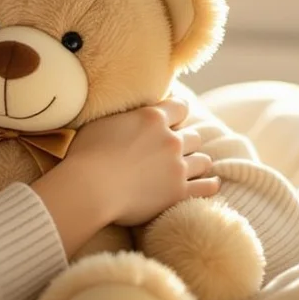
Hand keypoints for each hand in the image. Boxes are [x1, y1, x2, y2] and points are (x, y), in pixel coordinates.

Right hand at [71, 100, 218, 226]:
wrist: (90, 188)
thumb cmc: (87, 154)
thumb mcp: (102, 122)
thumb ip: (124, 116)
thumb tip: (130, 114)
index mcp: (153, 118)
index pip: (180, 106)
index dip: (178, 111)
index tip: (174, 117)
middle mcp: (171, 140)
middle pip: (193, 136)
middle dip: (185, 141)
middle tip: (174, 149)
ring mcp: (178, 167)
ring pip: (202, 160)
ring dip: (197, 161)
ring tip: (191, 166)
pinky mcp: (179, 193)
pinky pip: (207, 187)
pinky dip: (210, 184)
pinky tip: (211, 183)